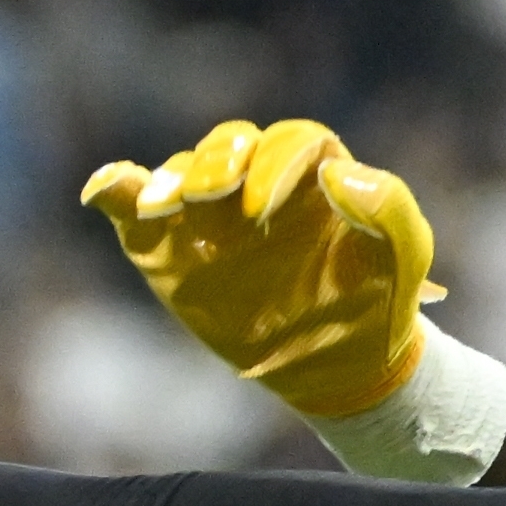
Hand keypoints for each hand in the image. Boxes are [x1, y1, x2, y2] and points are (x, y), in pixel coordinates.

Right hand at [80, 117, 435, 420]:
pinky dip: (116, 190)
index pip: (288, 142)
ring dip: (171, 180)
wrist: (336, 363)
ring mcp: (208, 214)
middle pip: (229, 144)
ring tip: (164, 207)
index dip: (273, 165)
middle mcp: (255, 180)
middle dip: (215, 163)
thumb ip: (388, 209)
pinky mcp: (168, 245)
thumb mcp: (403, 258)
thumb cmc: (375, 301)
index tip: (263, 211)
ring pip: (183, 170)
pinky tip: (102, 190)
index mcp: (313, 172)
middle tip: (209, 199)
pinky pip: (134, 206)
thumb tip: (342, 172)